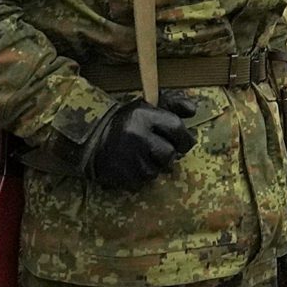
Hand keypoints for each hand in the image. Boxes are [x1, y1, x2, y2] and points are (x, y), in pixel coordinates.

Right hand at [80, 94, 201, 189]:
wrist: (93, 139)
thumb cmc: (126, 122)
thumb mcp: (147, 107)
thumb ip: (172, 105)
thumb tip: (193, 110)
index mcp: (143, 116)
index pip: (176, 128)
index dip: (184, 138)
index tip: (183, 142)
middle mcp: (136, 135)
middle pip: (169, 154)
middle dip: (169, 154)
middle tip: (161, 150)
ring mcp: (128, 157)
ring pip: (157, 170)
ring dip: (155, 166)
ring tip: (143, 156)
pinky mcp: (123, 175)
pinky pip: (144, 181)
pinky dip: (143, 175)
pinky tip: (134, 165)